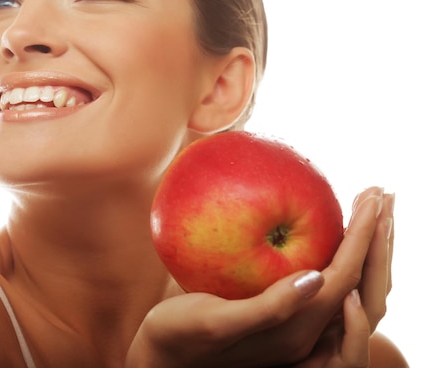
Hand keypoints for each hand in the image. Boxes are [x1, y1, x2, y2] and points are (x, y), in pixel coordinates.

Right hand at [126, 187, 387, 367]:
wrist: (164, 356)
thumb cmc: (180, 337)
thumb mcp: (214, 323)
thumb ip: (266, 308)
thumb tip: (313, 279)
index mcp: (295, 331)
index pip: (345, 277)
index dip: (363, 236)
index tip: (372, 196)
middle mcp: (305, 330)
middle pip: (361, 283)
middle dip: (378, 239)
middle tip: (382, 194)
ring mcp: (297, 323)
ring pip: (350, 284)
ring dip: (365, 247)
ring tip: (367, 210)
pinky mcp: (285, 314)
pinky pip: (328, 282)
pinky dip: (340, 253)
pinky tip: (326, 229)